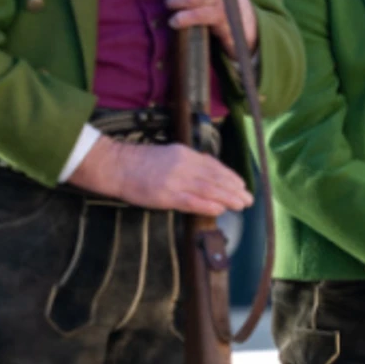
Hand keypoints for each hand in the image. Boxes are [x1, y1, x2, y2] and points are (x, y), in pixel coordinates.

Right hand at [69, 138, 250, 214]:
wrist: (116, 166)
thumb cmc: (140, 162)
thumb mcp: (169, 154)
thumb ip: (190, 161)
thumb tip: (210, 169)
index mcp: (185, 154)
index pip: (214, 166)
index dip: (231, 176)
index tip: (242, 184)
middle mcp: (184, 165)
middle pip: (216, 178)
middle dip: (235, 189)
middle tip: (248, 198)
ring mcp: (176, 181)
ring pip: (210, 190)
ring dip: (229, 198)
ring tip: (241, 205)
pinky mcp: (167, 196)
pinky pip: (194, 202)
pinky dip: (210, 206)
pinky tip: (221, 210)